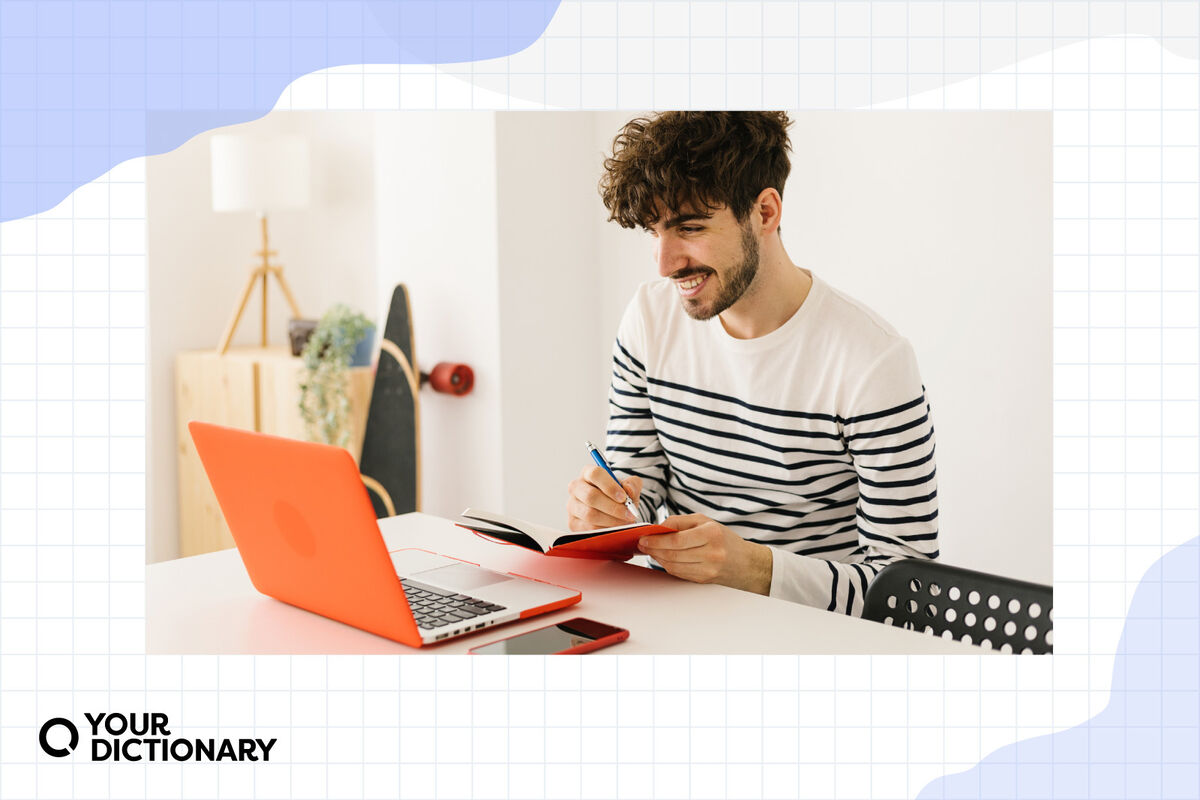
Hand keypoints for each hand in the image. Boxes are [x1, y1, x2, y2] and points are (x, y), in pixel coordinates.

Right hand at [567, 466, 642, 530]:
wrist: (611, 511)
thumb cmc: (618, 496)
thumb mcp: (628, 487)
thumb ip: (632, 485)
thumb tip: (628, 490)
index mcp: (588, 473)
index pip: (595, 474)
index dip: (610, 486)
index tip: (624, 497)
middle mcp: (576, 487)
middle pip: (590, 496)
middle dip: (613, 507)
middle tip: (629, 514)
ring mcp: (572, 505)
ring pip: (590, 514)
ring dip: (611, 520)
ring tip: (625, 522)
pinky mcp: (573, 523)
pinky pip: (589, 528)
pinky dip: (605, 529)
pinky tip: (616, 528)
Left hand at [638, 514, 772, 594]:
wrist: (746, 563)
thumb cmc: (723, 538)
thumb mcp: (705, 521)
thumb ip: (681, 521)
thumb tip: (658, 527)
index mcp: (711, 534)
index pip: (676, 539)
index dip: (656, 540)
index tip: (643, 538)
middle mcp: (711, 554)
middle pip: (673, 554)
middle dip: (653, 549)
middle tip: (643, 544)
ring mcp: (708, 570)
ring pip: (673, 566)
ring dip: (658, 558)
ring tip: (651, 551)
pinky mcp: (703, 580)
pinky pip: (679, 573)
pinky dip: (667, 566)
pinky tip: (663, 559)